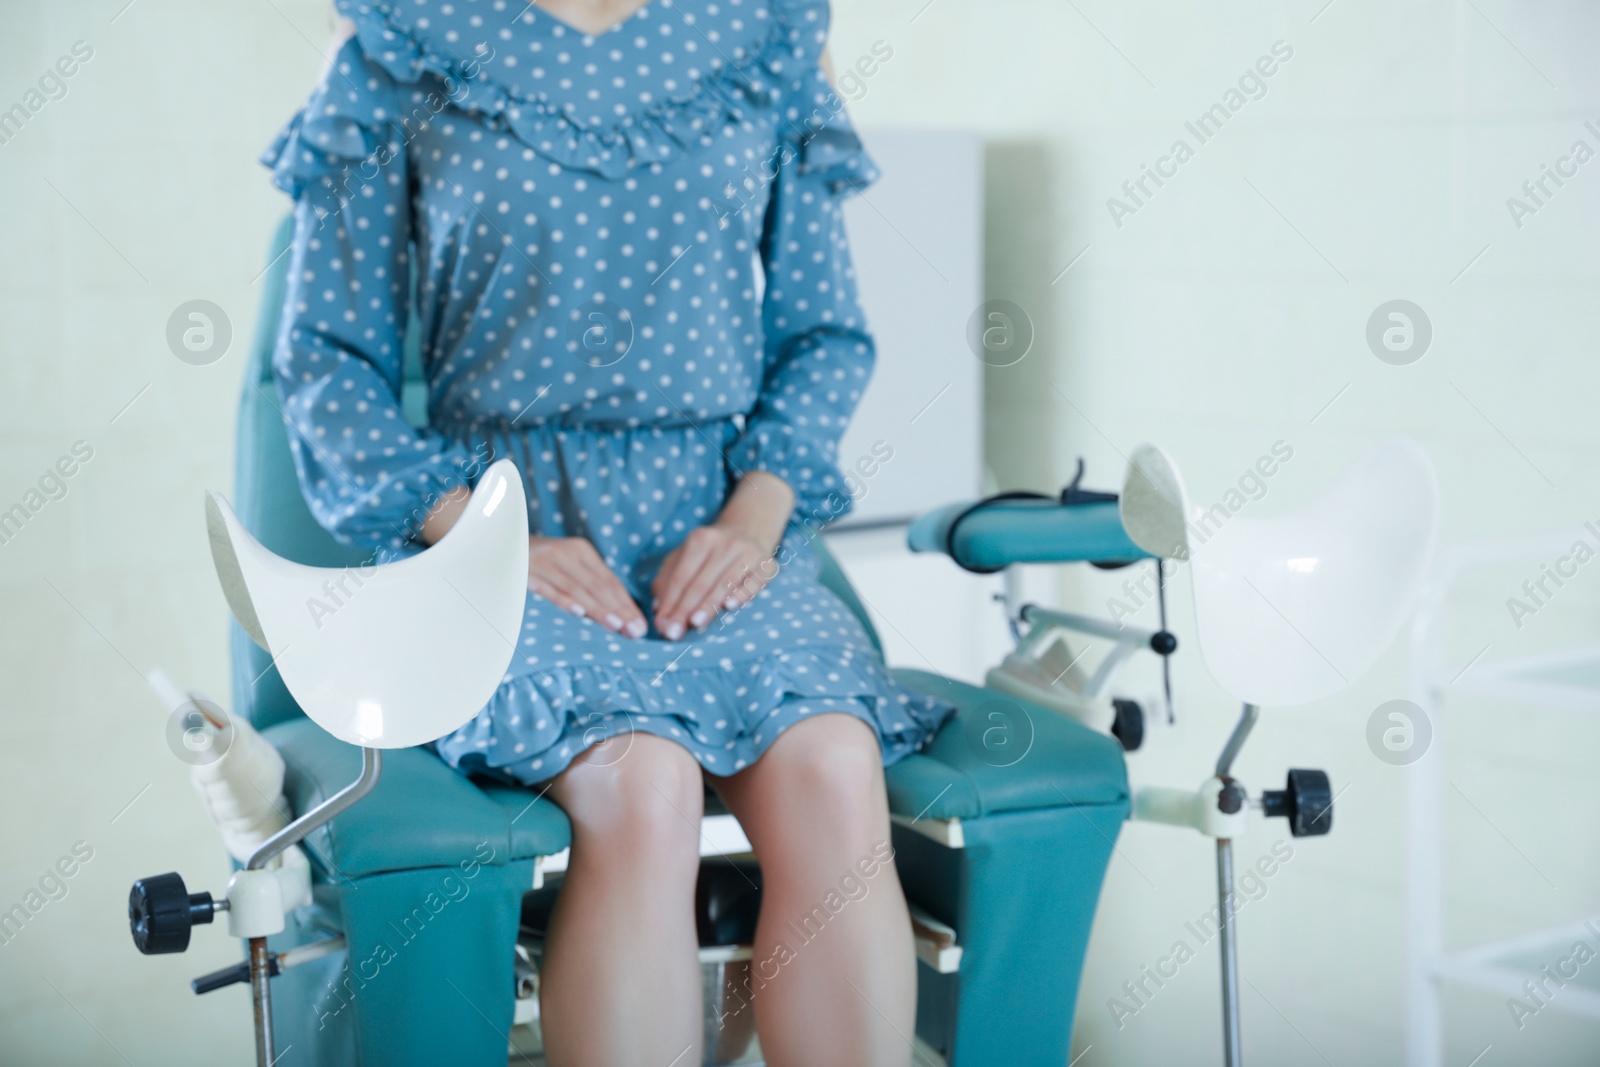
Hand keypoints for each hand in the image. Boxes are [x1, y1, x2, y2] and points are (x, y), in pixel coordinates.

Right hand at [528, 536, 648, 637]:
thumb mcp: (567, 565)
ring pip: (577, 589)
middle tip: (635, 631)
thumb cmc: (540, 562)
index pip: (610, 581)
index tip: (640, 625)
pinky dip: (564, 600)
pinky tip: (578, 613)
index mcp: (581, 551)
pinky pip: (548, 588)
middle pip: (598, 586)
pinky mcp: (526, 570)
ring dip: (598, 608)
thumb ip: (589, 584)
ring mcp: (546, 561)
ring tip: (616, 625)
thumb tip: (618, 615)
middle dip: (619, 610)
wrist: (499, 541)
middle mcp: (567, 554)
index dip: (627, 604)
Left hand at [651, 472, 793, 639]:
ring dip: (710, 604)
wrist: (750, 531)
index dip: (670, 603)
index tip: (661, 626)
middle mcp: (724, 543)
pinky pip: (755, 581)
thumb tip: (658, 610)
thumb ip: (668, 581)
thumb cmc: (711, 553)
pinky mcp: (768, 564)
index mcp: (700, 540)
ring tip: (696, 623)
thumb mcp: (685, 557)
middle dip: (685, 610)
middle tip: (674, 633)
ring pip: (725, 583)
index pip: (680, 578)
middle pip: (700, 582)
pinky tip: (731, 606)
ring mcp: (748, 553)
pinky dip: (743, 593)